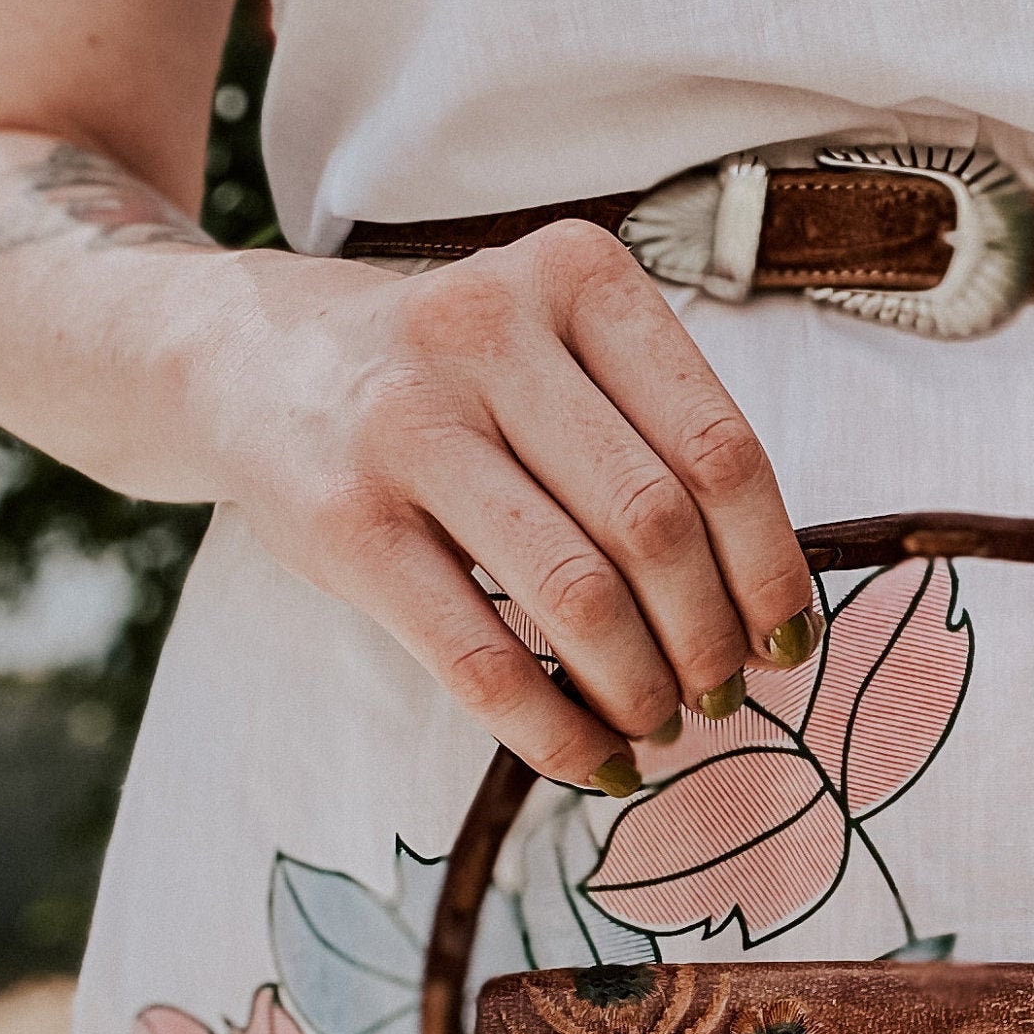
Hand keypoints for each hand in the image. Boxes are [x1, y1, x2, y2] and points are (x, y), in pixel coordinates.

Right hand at [215, 221, 817, 790]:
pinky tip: (586, 757)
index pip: (720, 449)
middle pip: (657, 526)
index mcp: (578, 277)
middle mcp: (491, 330)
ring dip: (638, 689)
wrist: (246, 353)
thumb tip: (765, 615)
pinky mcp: (345, 521)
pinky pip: (479, 656)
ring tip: (657, 724)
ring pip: (578, 594)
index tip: (787, 640)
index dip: (771, 567)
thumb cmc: (448, 377)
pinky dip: (552, 730)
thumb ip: (652, 440)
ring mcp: (407, 423)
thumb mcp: (553, 350)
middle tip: (721, 696)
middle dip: (708, 640)